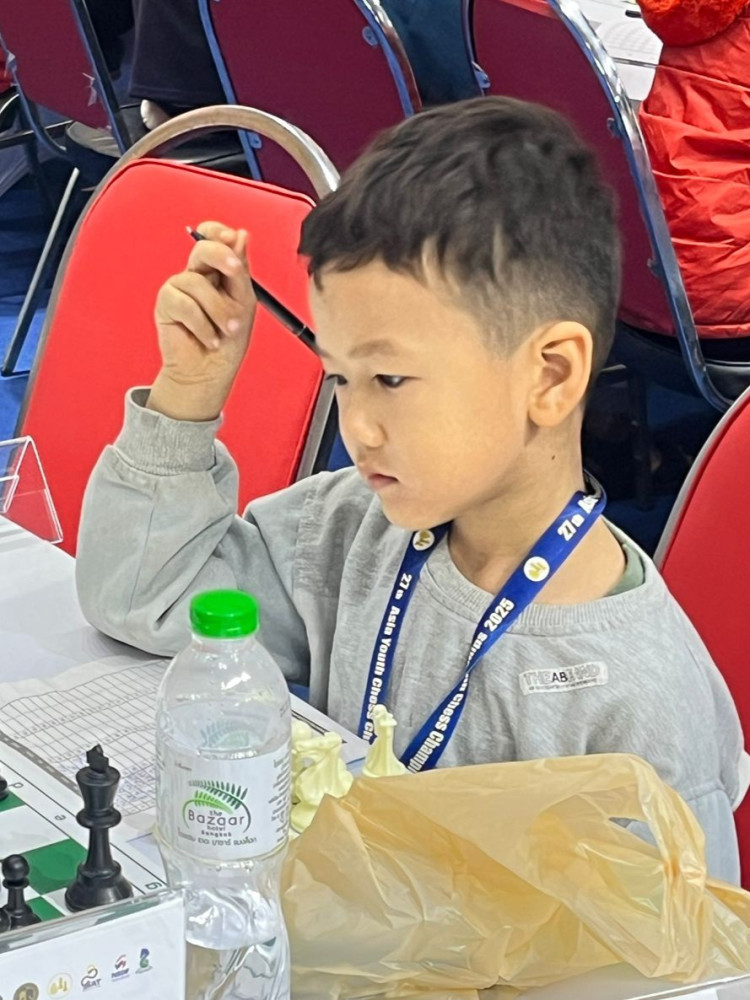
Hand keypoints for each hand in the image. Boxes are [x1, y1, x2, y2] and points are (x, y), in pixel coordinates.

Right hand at [147, 222, 256, 420]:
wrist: (210, 371)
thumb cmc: (228, 339)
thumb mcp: (243, 302)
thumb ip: (240, 271)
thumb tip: (240, 235)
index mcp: (216, 270)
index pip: (211, 237)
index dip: (218, 232)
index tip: (232, 236)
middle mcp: (196, 274)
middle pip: (202, 248)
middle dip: (220, 257)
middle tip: (235, 272)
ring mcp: (178, 288)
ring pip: (197, 283)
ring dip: (218, 311)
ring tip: (226, 331)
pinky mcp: (165, 304)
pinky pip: (184, 305)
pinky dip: (202, 325)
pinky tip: (208, 338)